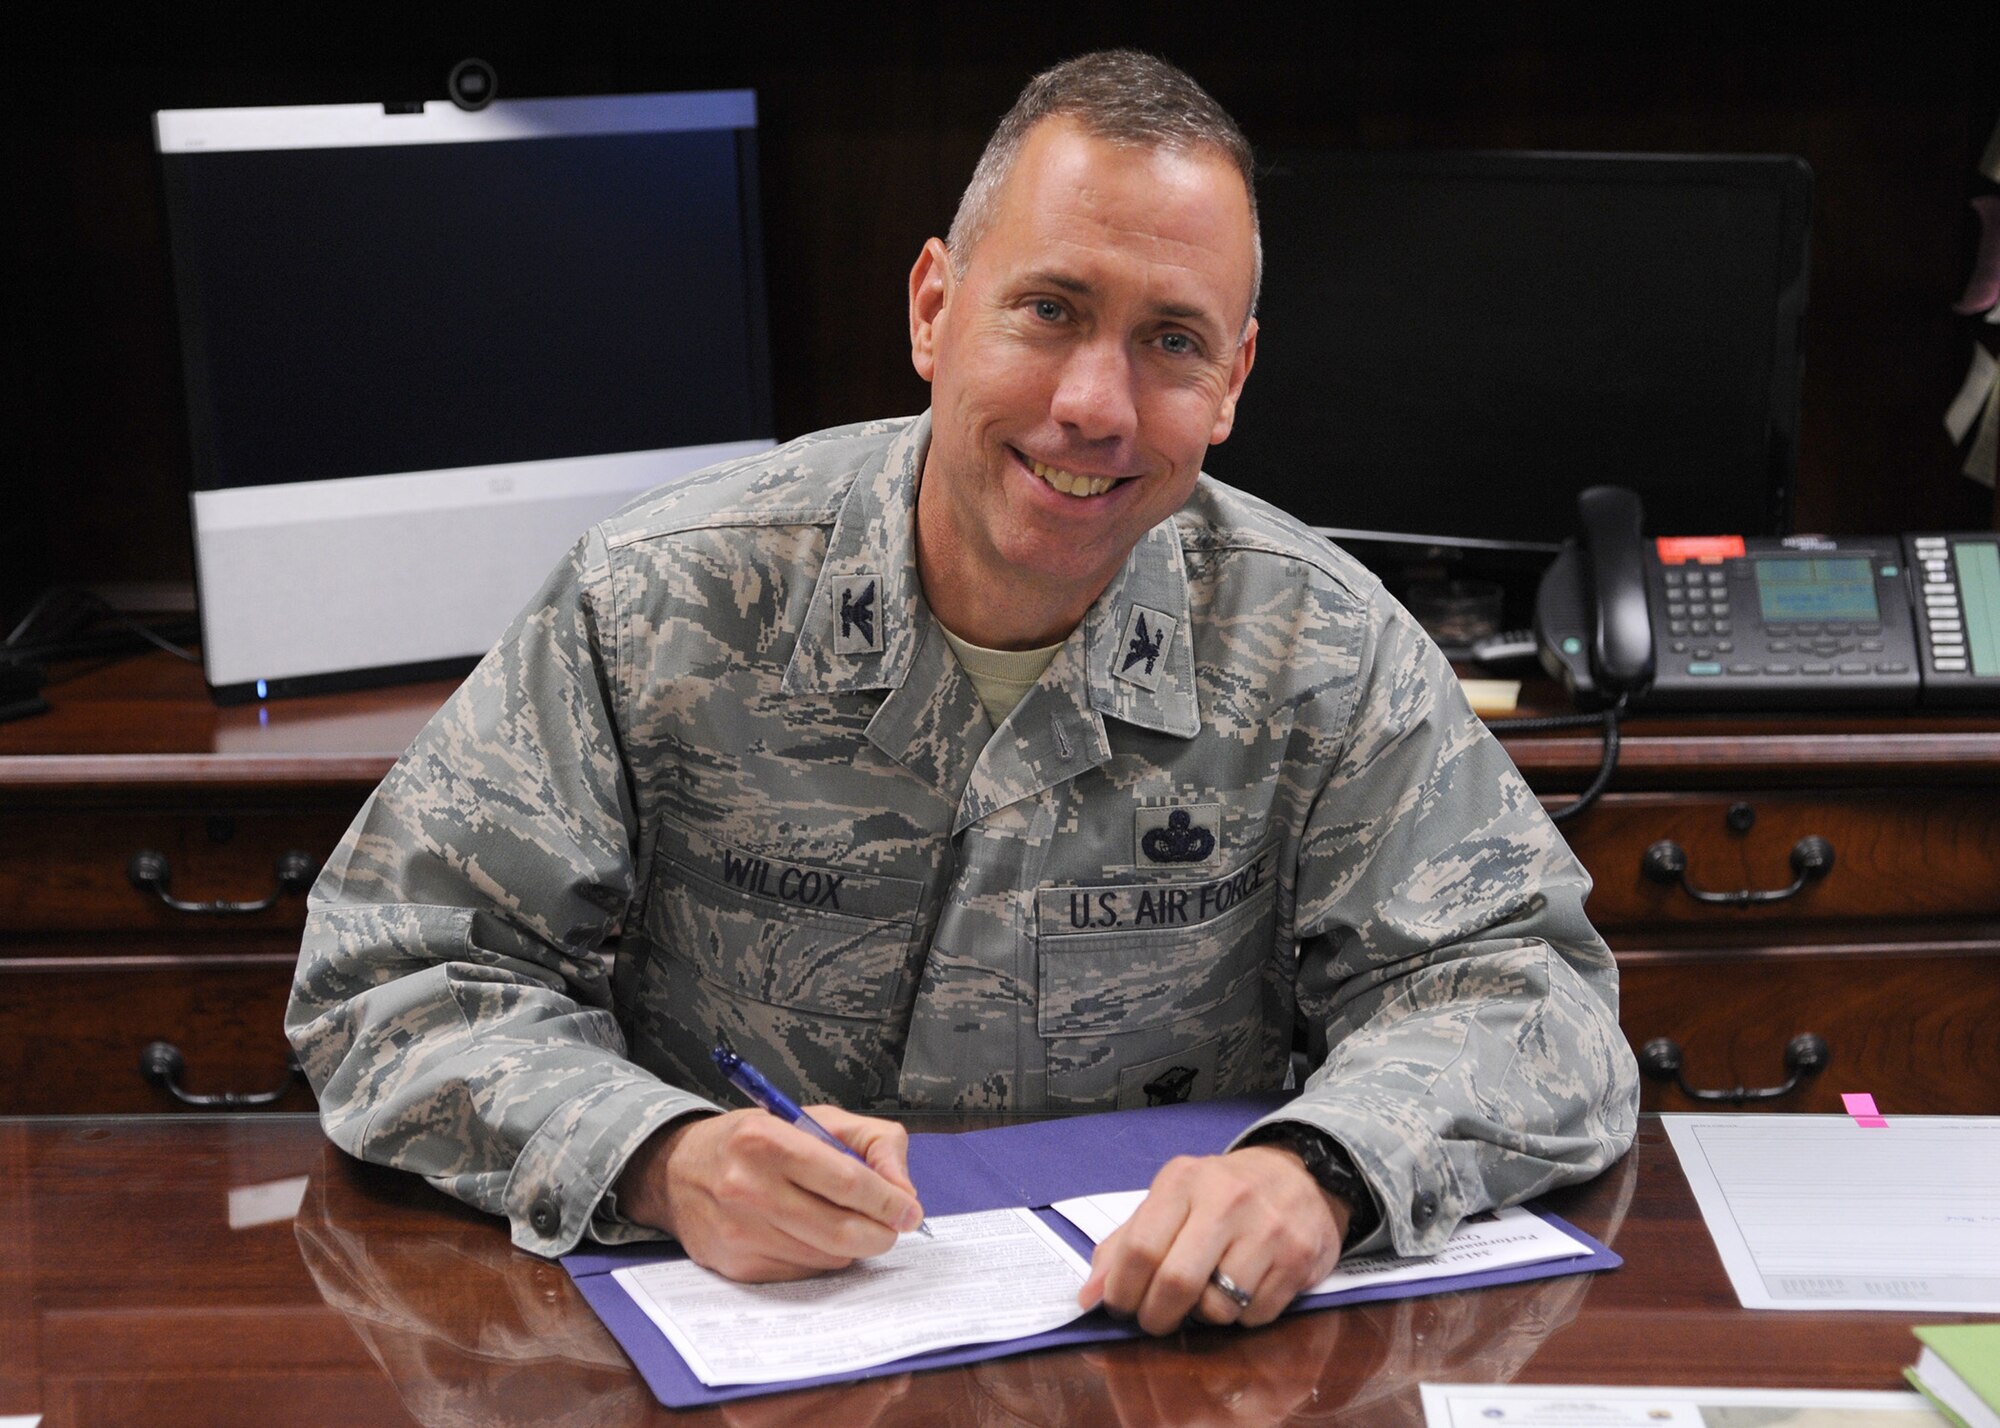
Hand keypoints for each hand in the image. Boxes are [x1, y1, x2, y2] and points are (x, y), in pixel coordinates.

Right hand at [615, 1107, 923, 1281]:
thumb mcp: (813, 1119)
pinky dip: (821, 1257)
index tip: (910, 1210)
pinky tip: (811, 1234)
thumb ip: (872, 1142)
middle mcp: (749, 1189)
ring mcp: (740, 1233)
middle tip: (893, 1225)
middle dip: (882, 1233)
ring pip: (827, 1257)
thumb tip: (904, 1192)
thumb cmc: (755, 1141)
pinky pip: (802, 1273)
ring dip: (852, 1245)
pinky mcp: (736, 1266)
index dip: (890, 1201)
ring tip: (846, 1221)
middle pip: (842, 1230)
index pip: (849, 1182)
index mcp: (769, 1141)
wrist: (677, 1170)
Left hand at [1077, 1144, 1349, 1334]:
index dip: (1122, 1291)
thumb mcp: (1171, 1200)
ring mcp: (1268, 1229)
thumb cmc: (1222, 1194)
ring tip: (1208, 1293)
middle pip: (1176, 1282)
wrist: (1299, 1176)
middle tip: (1155, 1320)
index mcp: (1183, 1180)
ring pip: (1219, 1307)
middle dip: (1156, 1316)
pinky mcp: (1299, 1258)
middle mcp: (1227, 1200)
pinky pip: (1256, 1316)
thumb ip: (1125, 1244)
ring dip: (1204, 1315)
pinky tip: (1244, 1289)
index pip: (1140, 1248)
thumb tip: (1089, 1297)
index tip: (1119, 1306)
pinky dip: (1242, 1316)